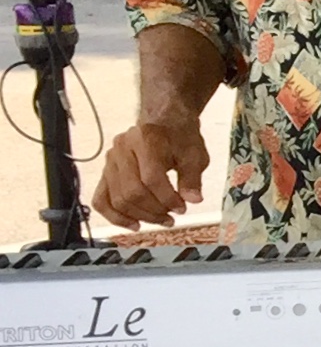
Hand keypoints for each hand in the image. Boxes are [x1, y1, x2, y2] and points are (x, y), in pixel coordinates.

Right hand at [96, 118, 210, 228]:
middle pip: (132, 191)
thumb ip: (192, 178)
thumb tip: (193, 200)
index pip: (151, 178)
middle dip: (154, 210)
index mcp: (145, 141)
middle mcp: (122, 150)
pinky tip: (134, 224)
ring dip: (140, 216)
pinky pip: (101, 199)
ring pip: (117, 198)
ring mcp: (110, 162)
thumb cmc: (179, 138)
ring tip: (160, 220)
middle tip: (171, 218)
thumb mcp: (194, 154)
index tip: (182, 208)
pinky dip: (115, 216)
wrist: (163, 122)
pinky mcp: (105, 173)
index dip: (167, 199)